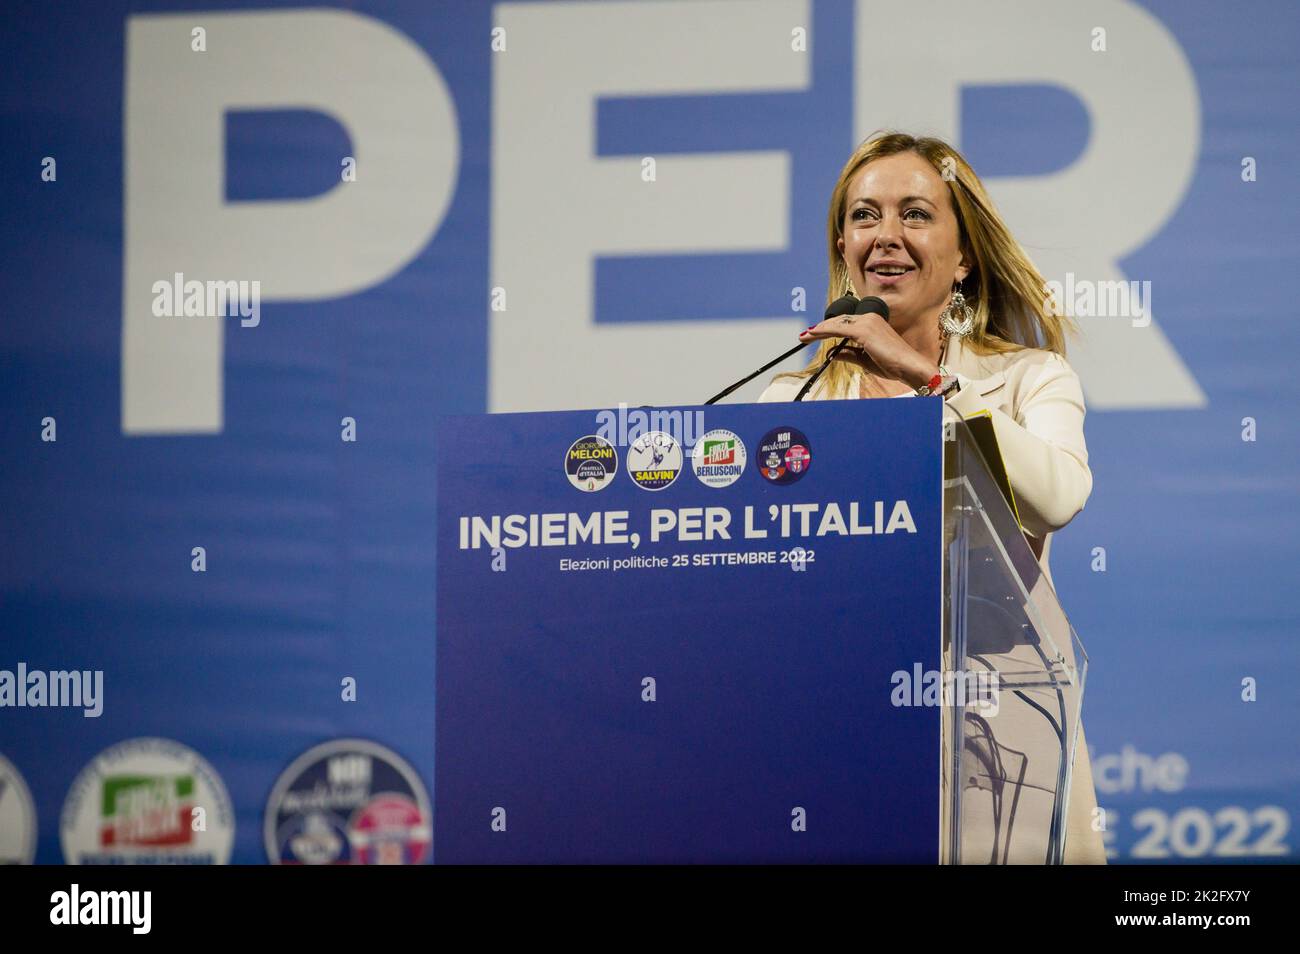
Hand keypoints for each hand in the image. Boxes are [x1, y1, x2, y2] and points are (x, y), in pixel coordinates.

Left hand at [799, 314, 937, 389]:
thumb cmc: (892, 364)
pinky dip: (824, 331)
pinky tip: (813, 335)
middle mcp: (869, 318)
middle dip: (819, 329)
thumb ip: (848, 354)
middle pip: (838, 320)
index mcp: (872, 322)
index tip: (813, 335)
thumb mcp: (864, 360)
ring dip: (818, 330)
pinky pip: (838, 329)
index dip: (828, 328)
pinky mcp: (864, 330)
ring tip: (804, 337)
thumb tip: (831, 353)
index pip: (844, 322)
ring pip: (836, 323)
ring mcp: (867, 322)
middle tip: (804, 336)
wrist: (910, 367)